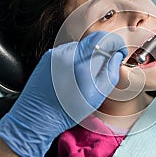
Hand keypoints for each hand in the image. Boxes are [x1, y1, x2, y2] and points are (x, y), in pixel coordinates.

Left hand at [0, 31, 126, 156]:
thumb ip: (111, 72)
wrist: (36, 118)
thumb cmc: (67, 111)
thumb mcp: (97, 95)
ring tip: (82, 79)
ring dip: (86, 58)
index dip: (115, 43)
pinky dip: (74, 61)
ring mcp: (54, 53)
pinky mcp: (47, 57)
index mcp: (79, 61)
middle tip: (102, 71)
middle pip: (91, 43)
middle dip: (101, 54)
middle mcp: (65, 53)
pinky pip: (67, 53)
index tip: (119, 51)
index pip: (102, 38)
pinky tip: (70, 77)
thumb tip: (116, 56)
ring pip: (80, 48)